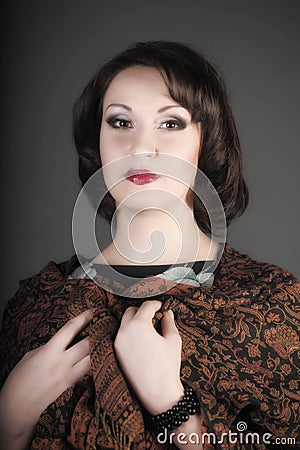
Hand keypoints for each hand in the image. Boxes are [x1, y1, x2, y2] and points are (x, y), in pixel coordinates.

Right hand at [0, 309, 92, 448]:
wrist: (18, 407)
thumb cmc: (20, 379)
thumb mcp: (32, 356)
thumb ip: (50, 346)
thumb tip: (64, 341)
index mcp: (49, 352)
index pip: (70, 330)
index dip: (83, 318)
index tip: (92, 311)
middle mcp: (61, 363)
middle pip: (87, 344)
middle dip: (97, 332)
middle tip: (104, 323)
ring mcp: (68, 375)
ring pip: (92, 358)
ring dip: (99, 347)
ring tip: (105, 338)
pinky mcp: (71, 385)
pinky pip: (88, 370)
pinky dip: (93, 361)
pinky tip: (96, 355)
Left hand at [114, 301, 183, 414]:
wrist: (157, 393)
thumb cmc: (167, 367)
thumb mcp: (173, 340)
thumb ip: (169, 323)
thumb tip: (168, 313)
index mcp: (139, 324)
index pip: (146, 306)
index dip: (155, 304)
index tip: (160, 306)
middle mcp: (124, 331)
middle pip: (130, 311)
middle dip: (142, 311)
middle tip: (153, 316)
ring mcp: (117, 342)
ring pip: (123, 324)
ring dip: (133, 322)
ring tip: (146, 329)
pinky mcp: (115, 353)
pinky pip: (120, 337)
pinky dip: (128, 334)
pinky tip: (139, 341)